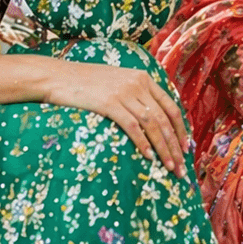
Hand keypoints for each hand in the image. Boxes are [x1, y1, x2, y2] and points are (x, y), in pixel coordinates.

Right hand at [41, 61, 187, 175]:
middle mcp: (138, 83)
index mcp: (143, 77)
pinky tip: (149, 157)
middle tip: (181, 168)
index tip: (186, 148)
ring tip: (169, 167)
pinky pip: (133, 127)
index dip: (181, 129)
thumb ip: (135, 94)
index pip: (171, 106)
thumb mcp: (117, 81)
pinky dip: (143, 143)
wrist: (57, 76)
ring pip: (153, 125)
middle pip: (165, 118)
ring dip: (164, 149)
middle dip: (176, 145)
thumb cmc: (85, 83)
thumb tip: (151, 119)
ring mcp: (124, 92)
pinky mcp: (109, 103)